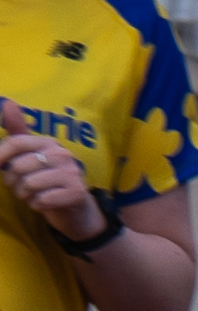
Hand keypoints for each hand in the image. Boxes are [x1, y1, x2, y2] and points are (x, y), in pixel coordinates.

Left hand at [0, 127, 93, 244]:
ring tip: (34, 194)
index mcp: (49, 143)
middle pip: (19, 166)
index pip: (16, 142)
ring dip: (24, 195)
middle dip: (13, 181)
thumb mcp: (32, 155)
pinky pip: (41, 200)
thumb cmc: (47, 180)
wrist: (75, 209)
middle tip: (22, 186)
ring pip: (28, 184)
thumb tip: (8, 102)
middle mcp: (62, 154)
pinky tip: (45, 203)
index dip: (0, 156)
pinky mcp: (77, 192)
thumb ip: (18, 132)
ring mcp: (72, 173)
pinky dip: (37, 205)